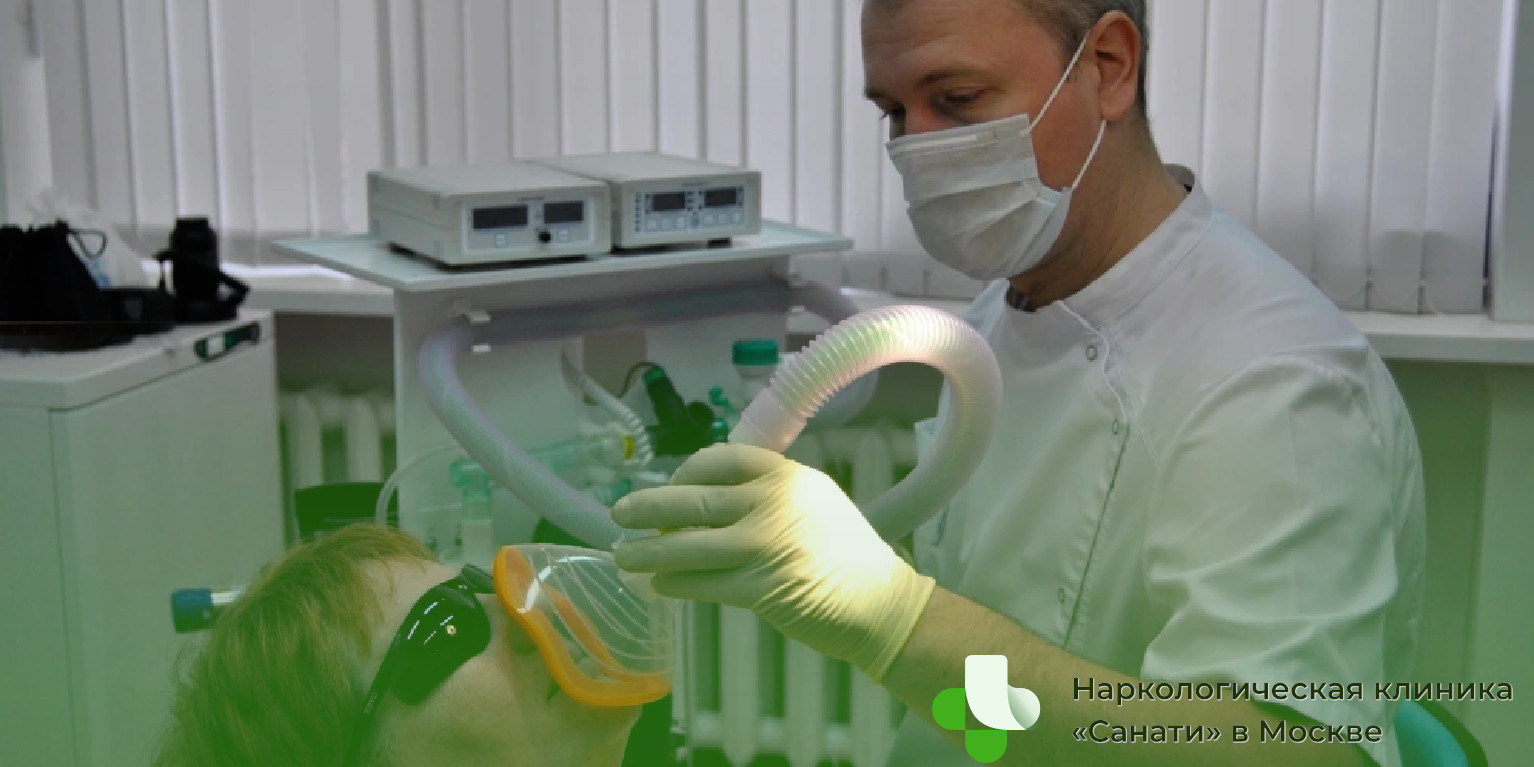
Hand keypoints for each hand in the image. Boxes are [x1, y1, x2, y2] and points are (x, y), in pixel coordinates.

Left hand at [611, 444, 934, 680]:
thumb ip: (767, 494)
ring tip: (623, 555)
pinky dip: (671, 582)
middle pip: (692, 497)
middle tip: (620, 514)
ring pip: (685, 543)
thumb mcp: (814, 502)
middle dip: (647, 506)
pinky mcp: (757, 587)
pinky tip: (659, 583)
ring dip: (646, 550)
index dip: (685, 470)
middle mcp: (773, 502)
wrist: (881, 604)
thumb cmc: (846, 555)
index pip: (720, 458)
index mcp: (788, 475)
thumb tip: (703, 498)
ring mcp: (763, 545)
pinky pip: (698, 582)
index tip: (669, 485)